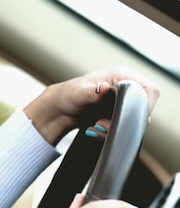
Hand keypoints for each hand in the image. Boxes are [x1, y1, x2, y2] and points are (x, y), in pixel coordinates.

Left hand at [23, 67, 159, 144]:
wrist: (60, 109)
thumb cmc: (68, 95)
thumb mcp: (77, 93)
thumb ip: (92, 92)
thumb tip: (105, 88)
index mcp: (122, 75)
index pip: (149, 90)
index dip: (145, 105)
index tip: (127, 117)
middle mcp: (126, 88)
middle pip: (143, 108)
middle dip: (124, 120)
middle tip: (101, 125)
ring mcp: (124, 102)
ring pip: (133, 121)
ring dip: (114, 128)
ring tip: (95, 127)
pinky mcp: (119, 115)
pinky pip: (123, 127)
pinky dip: (109, 132)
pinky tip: (94, 130)